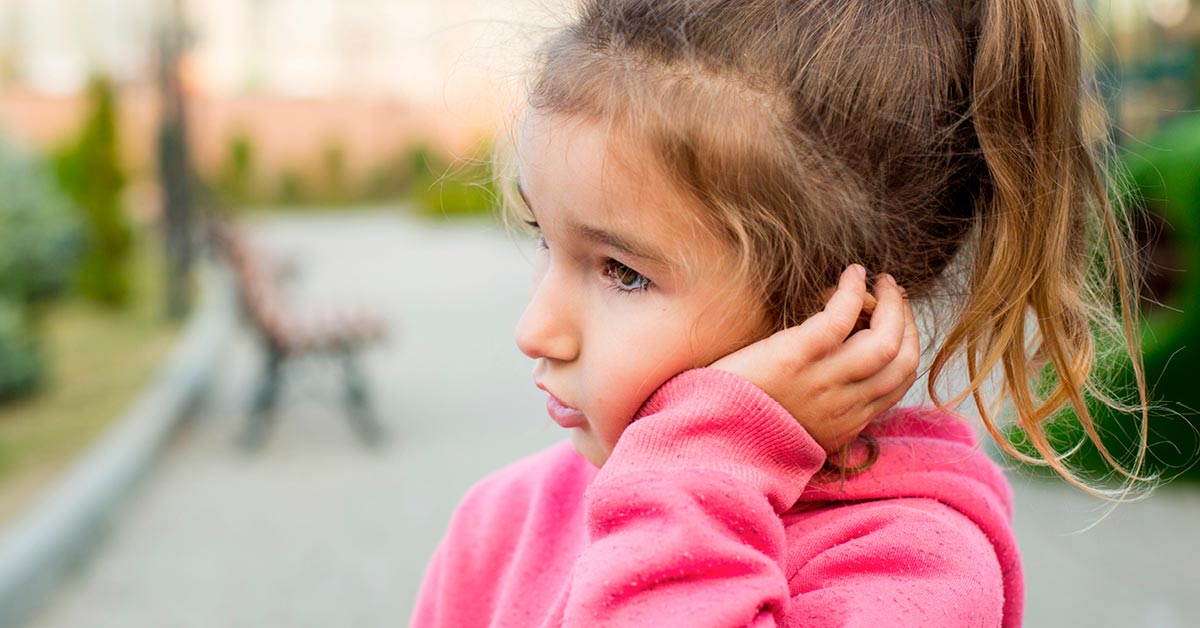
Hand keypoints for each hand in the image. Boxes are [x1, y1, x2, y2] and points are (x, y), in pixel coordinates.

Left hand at [709, 265, 918, 454]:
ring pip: (885, 340)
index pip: (898, 385)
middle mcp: (843, 406)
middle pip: (902, 361)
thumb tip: (841, 386)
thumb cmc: (742, 423)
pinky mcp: (796, 356)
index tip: (899, 324)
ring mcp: (822, 381)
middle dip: (907, 322)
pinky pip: (841, 318)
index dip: (907, 348)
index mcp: (845, 424)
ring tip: (882, 281)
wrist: (706, 437)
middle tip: (896, 295)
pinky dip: (853, 291)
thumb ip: (824, 413)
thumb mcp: (796, 431)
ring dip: (891, 304)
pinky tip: (851, 274)